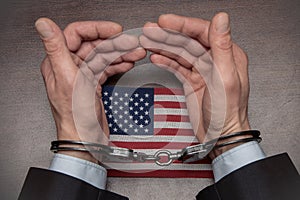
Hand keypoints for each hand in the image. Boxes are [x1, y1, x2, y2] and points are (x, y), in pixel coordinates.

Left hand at [35, 18, 145, 162]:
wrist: (86, 139)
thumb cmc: (75, 116)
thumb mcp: (67, 79)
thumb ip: (56, 49)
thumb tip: (43, 24)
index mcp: (58, 62)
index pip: (76, 34)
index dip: (96, 29)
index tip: (114, 30)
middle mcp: (69, 67)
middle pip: (94, 45)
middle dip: (115, 43)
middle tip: (131, 43)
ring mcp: (82, 76)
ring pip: (103, 57)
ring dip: (120, 54)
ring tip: (135, 53)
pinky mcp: (93, 84)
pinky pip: (107, 69)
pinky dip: (118, 65)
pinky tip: (127, 63)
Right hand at [141, 13, 249, 158]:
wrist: (220, 136)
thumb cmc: (228, 113)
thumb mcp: (226, 78)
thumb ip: (222, 47)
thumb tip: (221, 19)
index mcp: (227, 55)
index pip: (203, 32)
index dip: (182, 25)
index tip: (165, 21)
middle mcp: (214, 60)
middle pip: (188, 41)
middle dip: (167, 35)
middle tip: (150, 31)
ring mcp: (202, 70)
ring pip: (180, 52)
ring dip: (164, 46)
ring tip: (148, 41)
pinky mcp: (192, 81)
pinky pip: (178, 66)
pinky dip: (166, 61)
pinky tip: (157, 57)